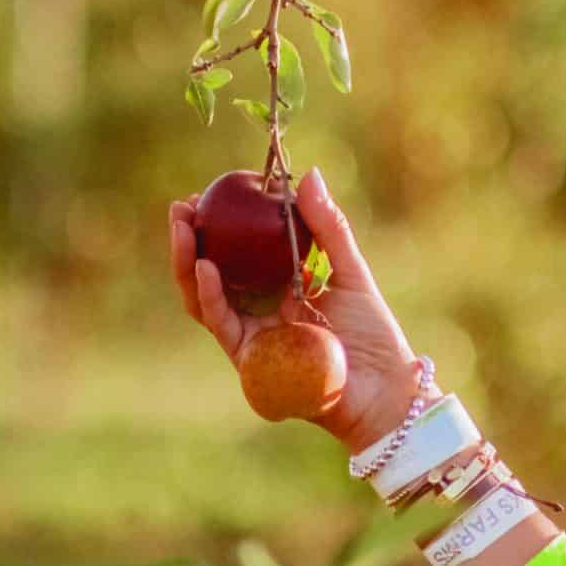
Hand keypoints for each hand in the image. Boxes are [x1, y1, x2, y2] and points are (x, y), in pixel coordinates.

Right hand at [169, 166, 425, 457]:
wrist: (383, 391)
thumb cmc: (374, 337)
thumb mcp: (350, 271)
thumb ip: (328, 227)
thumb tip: (307, 174)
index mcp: (280, 292)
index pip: (239, 256)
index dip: (219, 227)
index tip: (209, 194)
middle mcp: (259, 315)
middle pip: (211, 276)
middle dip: (189, 241)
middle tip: (182, 207)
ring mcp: (251, 339)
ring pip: (203, 300)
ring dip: (187, 263)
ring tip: (183, 227)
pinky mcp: (250, 361)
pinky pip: (222, 325)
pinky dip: (209, 296)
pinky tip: (205, 266)